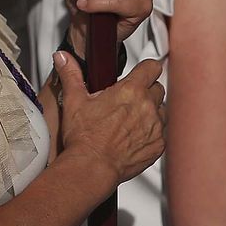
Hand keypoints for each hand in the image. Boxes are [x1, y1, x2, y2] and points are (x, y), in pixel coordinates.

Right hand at [55, 52, 165, 186]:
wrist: (92, 167)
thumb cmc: (84, 137)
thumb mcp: (74, 101)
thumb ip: (71, 75)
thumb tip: (63, 58)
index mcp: (130, 91)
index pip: (152, 67)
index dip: (146, 68)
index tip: (142, 72)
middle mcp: (147, 106)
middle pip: (158, 88)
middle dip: (146, 91)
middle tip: (129, 101)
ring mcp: (155, 127)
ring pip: (161, 111)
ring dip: (150, 112)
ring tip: (130, 121)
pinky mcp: (158, 145)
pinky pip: (161, 134)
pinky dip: (151, 134)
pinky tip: (134, 137)